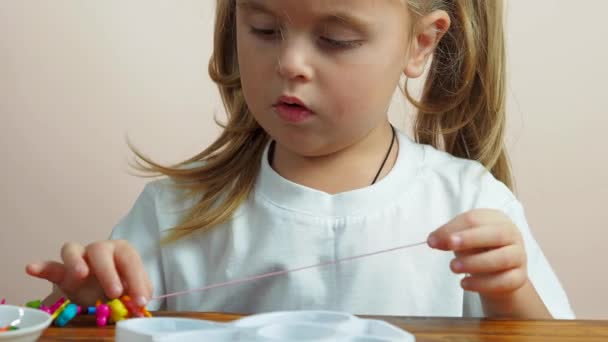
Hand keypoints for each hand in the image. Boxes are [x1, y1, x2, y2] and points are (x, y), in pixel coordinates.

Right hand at [26, 240, 151, 306]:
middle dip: (108, 272)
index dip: (136, 280)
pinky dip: (41, 267)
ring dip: (75, 261)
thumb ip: (139, 293)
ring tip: (80, 274)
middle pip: (100, 250)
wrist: (104, 290)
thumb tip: (139, 304)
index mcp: (122, 251)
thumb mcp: (135, 290)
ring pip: (72, 250)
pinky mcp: (62, 272)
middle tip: (115, 293)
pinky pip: (50, 266)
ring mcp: (79, 258)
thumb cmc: (123, 285)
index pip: (130, 260)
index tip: (139, 300)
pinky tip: (32, 268)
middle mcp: (100, 249)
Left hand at [427, 209, 527, 298]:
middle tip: (449, 246)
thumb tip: (432, 240)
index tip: (432, 241)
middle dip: (471, 239)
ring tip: (453, 268)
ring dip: (475, 263)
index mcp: (496, 219)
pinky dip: (483, 283)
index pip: (475, 219)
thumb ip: (448, 237)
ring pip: (502, 258)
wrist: (498, 273)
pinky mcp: (520, 277)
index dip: (453, 229)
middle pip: (496, 234)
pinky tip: (464, 284)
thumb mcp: (462, 239)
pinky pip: (505, 281)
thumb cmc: (477, 248)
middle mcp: (512, 234)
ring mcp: (519, 256)